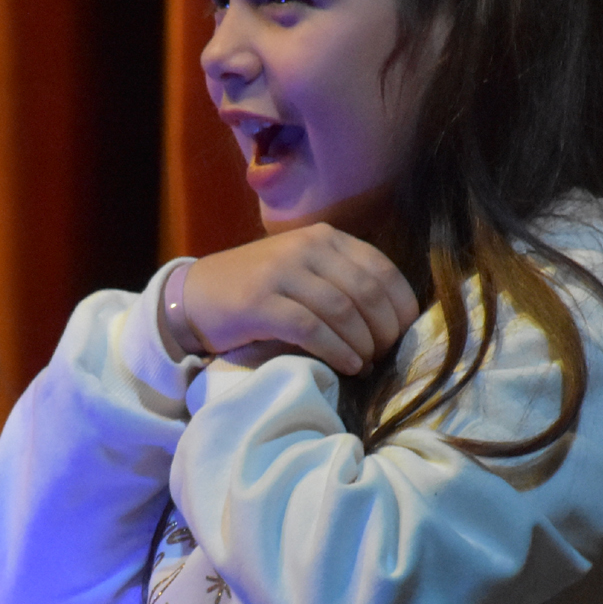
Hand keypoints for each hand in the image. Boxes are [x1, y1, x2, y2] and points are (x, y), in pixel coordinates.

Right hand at [181, 224, 419, 374]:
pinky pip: (313, 329)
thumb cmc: (260, 290)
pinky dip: (337, 351)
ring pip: (343, 310)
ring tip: (367, 363)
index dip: (402, 306)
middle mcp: (306, 247)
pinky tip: (348, 366)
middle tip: (387, 355)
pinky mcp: (261, 301)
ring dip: (363, 344)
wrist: (196, 295)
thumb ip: (344, 282)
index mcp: (325, 237)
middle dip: (385, 330)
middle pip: (368, 292)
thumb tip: (394, 320)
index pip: (382, 269)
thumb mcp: (306, 272)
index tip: (406, 335)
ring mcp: (282, 272)